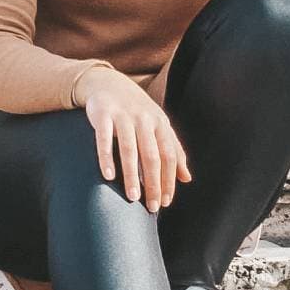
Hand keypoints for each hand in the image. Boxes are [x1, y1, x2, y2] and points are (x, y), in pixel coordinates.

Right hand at [74, 67, 191, 212]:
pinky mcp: (103, 114)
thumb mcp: (158, 126)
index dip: (168, 180)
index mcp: (160, 123)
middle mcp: (144, 119)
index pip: (169, 155)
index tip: (165, 201)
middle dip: (153, 182)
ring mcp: (123, 116)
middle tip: (150, 206)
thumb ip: (173, 150)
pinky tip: (108, 175)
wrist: (107, 83)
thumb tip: (186, 178)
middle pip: (151, 155)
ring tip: (132, 196)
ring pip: (129, 149)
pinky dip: (106, 157)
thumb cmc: (136, 110)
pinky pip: (104, 138)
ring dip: (132, 175)